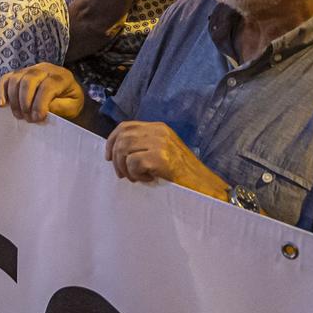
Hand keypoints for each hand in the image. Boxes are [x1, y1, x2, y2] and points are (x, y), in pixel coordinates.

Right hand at [0, 63, 85, 123]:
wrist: (68, 95)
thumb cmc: (70, 102)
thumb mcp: (72, 107)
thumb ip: (60, 107)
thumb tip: (42, 109)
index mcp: (62, 76)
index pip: (46, 87)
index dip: (40, 104)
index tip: (37, 119)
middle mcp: (45, 69)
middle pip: (28, 80)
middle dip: (25, 102)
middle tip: (27, 118)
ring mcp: (31, 69)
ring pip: (16, 79)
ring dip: (14, 100)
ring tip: (19, 115)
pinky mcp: (20, 73)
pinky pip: (7, 78)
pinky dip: (2, 91)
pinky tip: (2, 104)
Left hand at [105, 121, 225, 196]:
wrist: (204, 185)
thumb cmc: (183, 173)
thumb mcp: (163, 151)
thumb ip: (144, 145)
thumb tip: (117, 150)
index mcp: (158, 128)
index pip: (125, 126)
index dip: (112, 140)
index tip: (108, 156)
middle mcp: (159, 132)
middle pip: (122, 138)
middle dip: (115, 158)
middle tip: (122, 174)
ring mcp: (160, 143)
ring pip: (124, 149)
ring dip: (124, 168)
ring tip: (136, 178)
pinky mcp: (160, 157)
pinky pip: (133, 163)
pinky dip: (135, 174)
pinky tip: (148, 179)